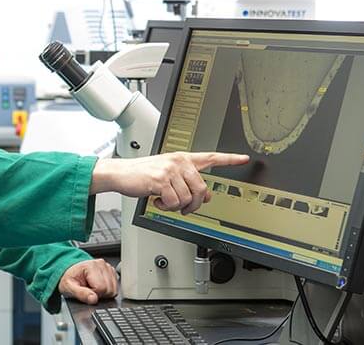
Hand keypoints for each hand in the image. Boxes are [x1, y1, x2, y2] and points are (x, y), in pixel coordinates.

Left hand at [58, 259, 117, 304]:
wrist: (70, 270)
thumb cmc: (70, 278)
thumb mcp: (69, 287)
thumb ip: (81, 294)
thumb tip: (93, 299)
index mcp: (91, 266)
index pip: (101, 288)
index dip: (94, 294)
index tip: (86, 290)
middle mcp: (101, 264)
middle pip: (109, 289)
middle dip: (100, 294)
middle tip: (89, 289)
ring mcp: (108, 267)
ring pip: (114, 289)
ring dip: (104, 292)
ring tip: (93, 287)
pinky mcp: (111, 271)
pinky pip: (116, 287)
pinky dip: (108, 289)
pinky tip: (99, 286)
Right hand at [90, 152, 248, 214]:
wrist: (120, 173)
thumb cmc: (142, 175)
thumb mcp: (167, 176)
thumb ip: (187, 183)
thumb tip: (206, 197)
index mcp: (182, 159)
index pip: (210, 157)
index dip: (229, 159)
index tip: (243, 158)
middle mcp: (178, 161)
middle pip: (202, 188)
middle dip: (194, 204)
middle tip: (183, 207)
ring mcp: (170, 169)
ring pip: (188, 198)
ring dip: (176, 206)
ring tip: (164, 200)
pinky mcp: (161, 179)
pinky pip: (174, 202)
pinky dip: (166, 206)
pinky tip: (157, 200)